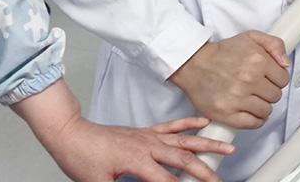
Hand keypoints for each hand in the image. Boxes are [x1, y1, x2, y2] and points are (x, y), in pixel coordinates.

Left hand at [13, 80, 232, 181]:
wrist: (71, 134)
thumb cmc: (81, 158)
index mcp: (138, 161)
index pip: (168, 181)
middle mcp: (148, 146)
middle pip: (184, 160)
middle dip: (205, 172)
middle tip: (220, 181)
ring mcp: (149, 137)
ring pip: (185, 141)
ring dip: (208, 145)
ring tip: (228, 149)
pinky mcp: (146, 131)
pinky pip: (173, 127)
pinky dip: (190, 123)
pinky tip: (205, 122)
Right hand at [170, 31, 290, 128]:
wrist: (194, 64)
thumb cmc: (223, 52)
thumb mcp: (251, 37)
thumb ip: (274, 44)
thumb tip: (286, 64)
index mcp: (257, 61)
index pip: (283, 80)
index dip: (278, 79)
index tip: (269, 79)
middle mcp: (248, 80)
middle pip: (276, 96)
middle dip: (269, 92)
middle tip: (259, 88)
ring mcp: (237, 98)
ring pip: (266, 110)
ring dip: (262, 106)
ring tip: (253, 99)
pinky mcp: (226, 113)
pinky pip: (252, 124)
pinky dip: (256, 120)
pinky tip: (251, 112)